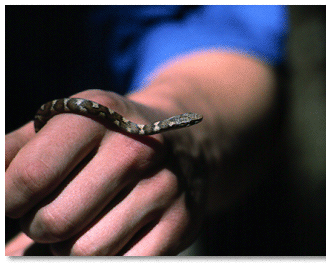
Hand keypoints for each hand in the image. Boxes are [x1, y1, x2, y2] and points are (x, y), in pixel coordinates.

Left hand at [5, 89, 203, 255]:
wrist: (184, 142)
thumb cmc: (113, 137)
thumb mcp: (68, 124)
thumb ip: (17, 150)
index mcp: (96, 118)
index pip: (30, 176)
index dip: (10, 200)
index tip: (14, 203)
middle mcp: (134, 150)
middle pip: (55, 222)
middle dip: (40, 226)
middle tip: (51, 214)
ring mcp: (162, 189)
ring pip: (86, 252)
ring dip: (71, 247)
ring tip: (82, 224)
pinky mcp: (180, 222)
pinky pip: (126, 263)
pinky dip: (107, 257)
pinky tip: (110, 235)